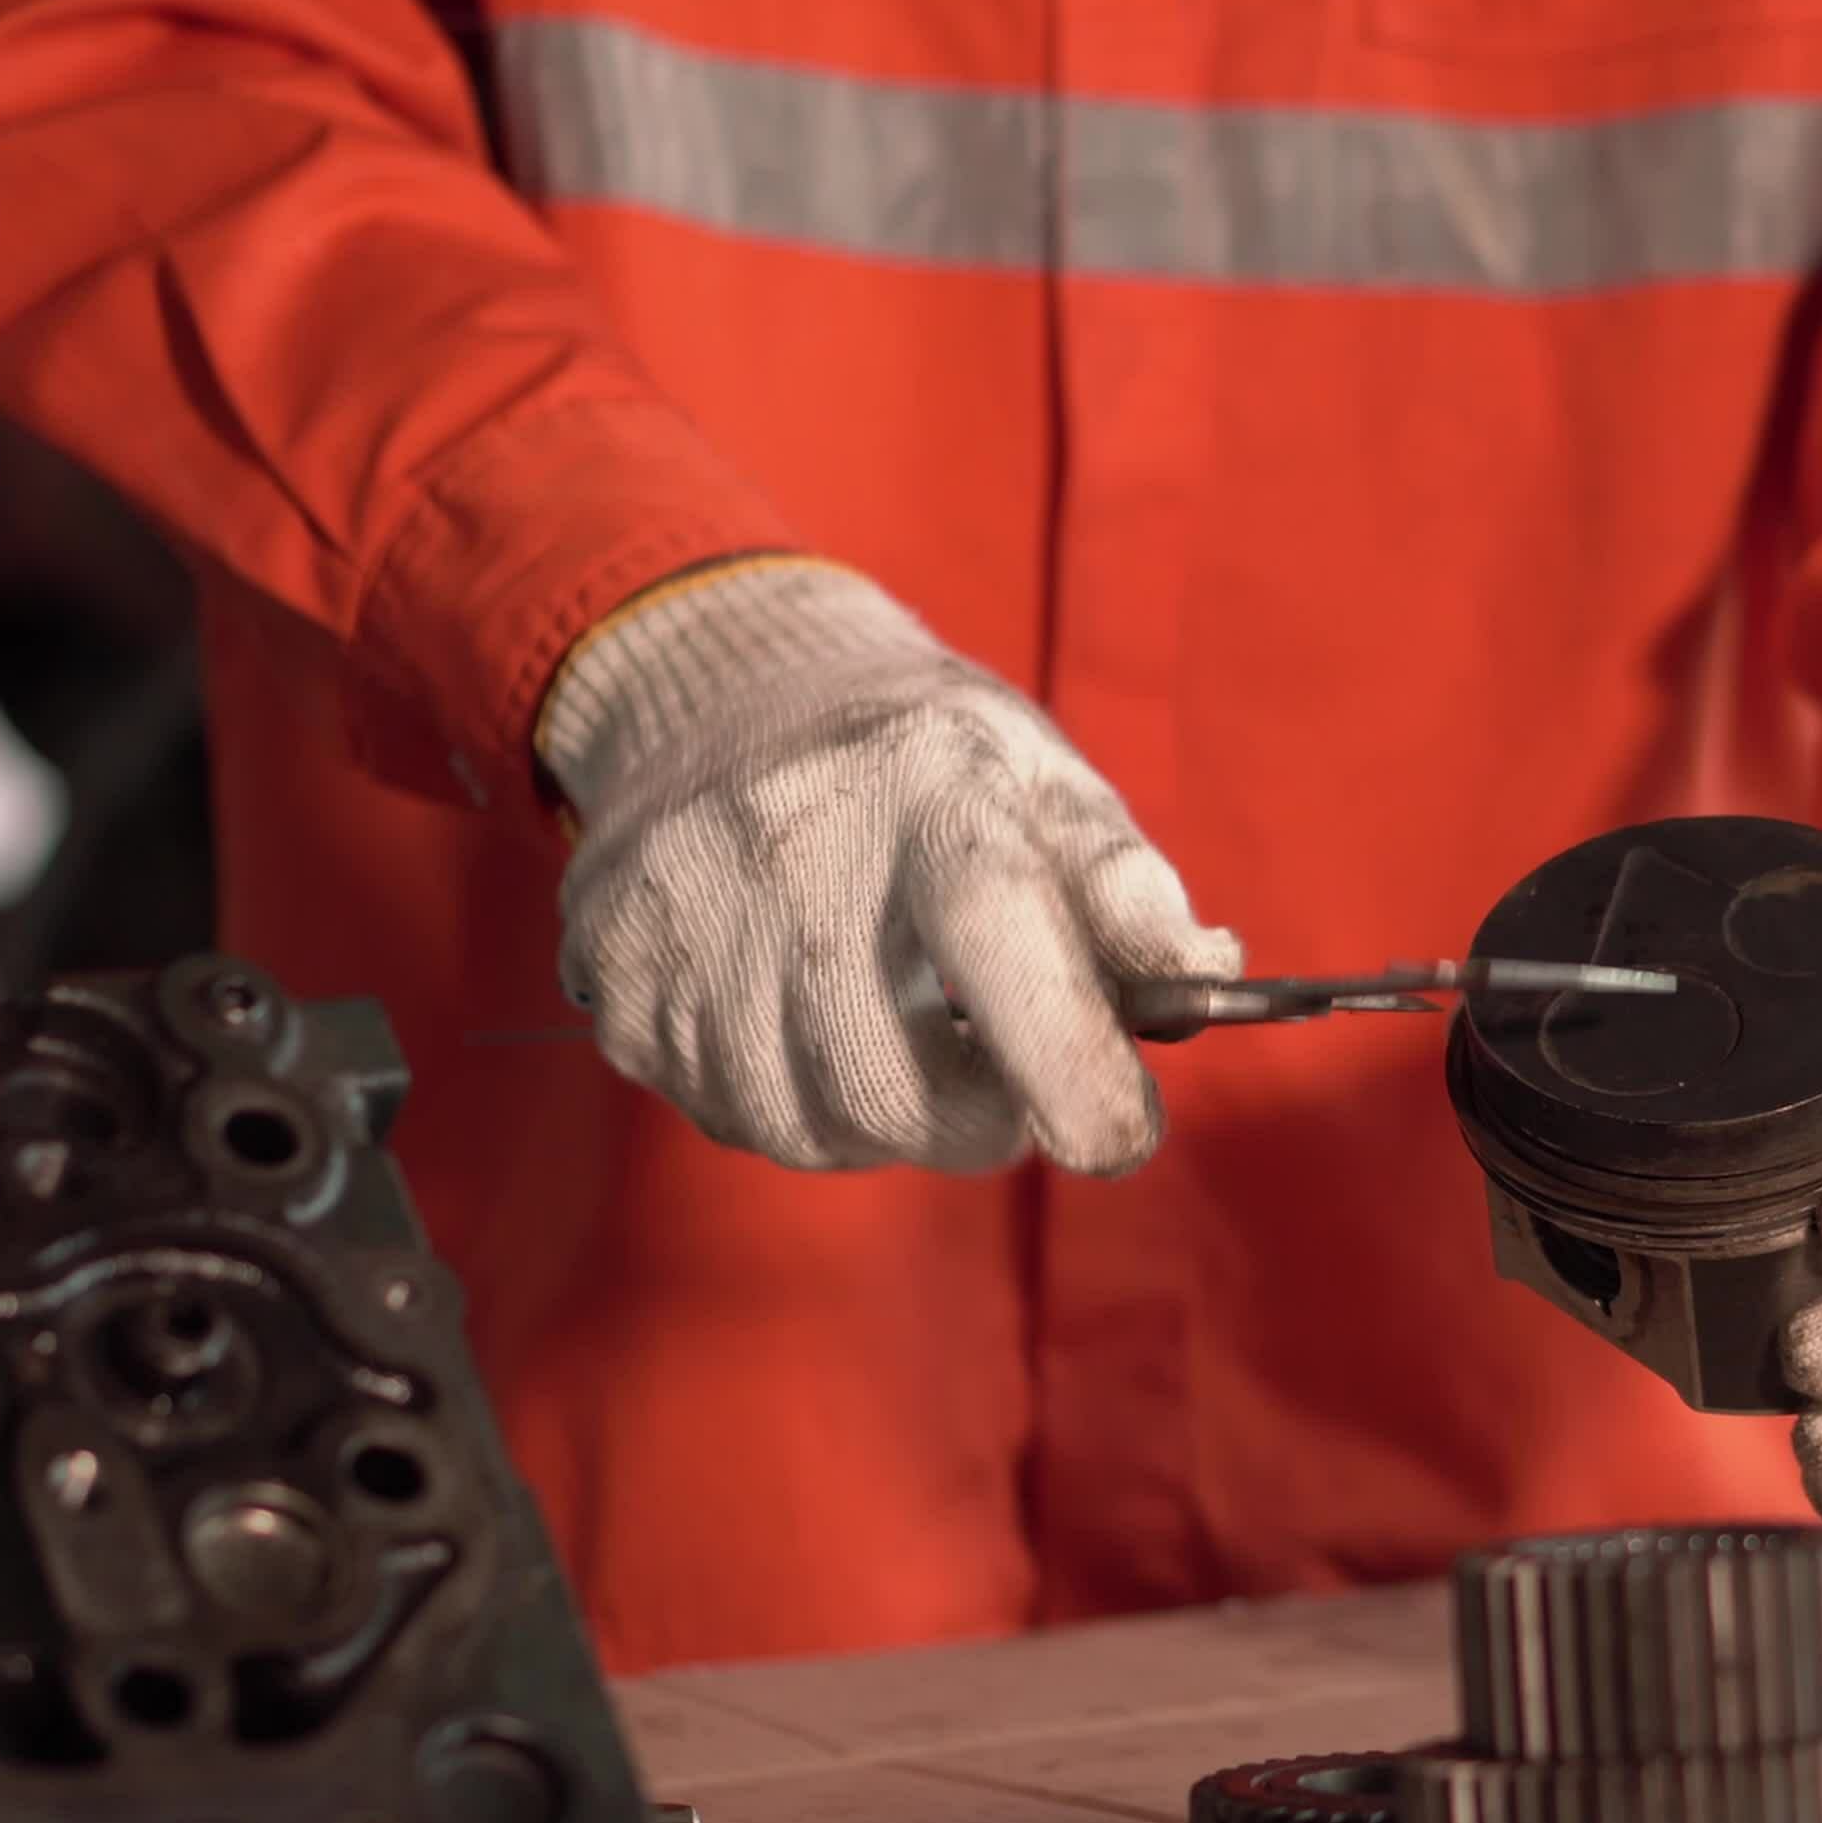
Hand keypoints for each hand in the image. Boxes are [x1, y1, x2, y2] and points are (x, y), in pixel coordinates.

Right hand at [543, 558, 1237, 1174]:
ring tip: (901, 1036)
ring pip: (809, 1125)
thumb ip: (1130, 891)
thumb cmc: (923, 762)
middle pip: (892, 1087)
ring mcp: (688, 918)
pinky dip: (792, 1101)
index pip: (1002, 938)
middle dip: (979, 1122)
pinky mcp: (616, 974)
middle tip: (1006, 1080)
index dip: (1068, 1062)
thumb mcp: (1045, 782)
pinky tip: (806, 1020)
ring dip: (883, 1120)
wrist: (721, 685)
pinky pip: (727, 1113)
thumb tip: (1205, 981)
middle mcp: (792, 849)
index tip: (1118, 1137)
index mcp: (931, 791)